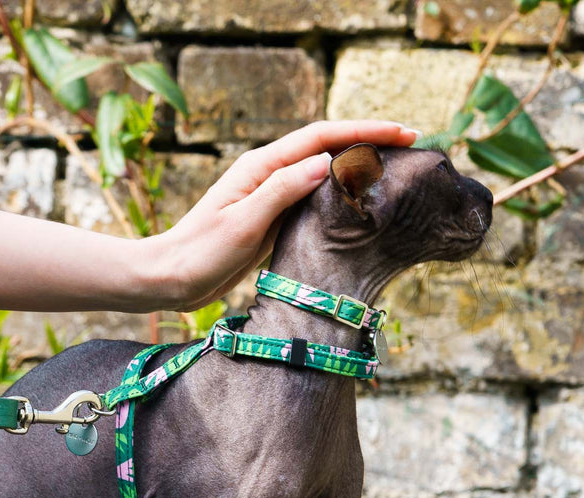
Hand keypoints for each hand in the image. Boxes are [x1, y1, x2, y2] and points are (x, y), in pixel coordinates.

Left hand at [141, 120, 419, 312]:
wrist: (170, 278)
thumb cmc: (199, 252)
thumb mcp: (242, 223)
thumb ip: (281, 191)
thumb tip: (325, 164)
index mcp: (261, 167)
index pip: (321, 138)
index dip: (365, 132)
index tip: (404, 134)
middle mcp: (267, 175)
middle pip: (327, 148)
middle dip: (369, 142)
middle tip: (413, 148)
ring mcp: (269, 197)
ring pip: (323, 173)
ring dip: (357, 167)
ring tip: (396, 171)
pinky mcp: (270, 220)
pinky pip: (312, 200)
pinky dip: (339, 196)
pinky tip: (358, 205)